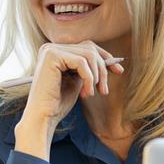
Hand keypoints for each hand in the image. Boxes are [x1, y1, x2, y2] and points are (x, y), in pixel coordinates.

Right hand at [14, 41, 124, 159]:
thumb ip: (87, 68)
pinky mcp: (52, 56)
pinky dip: (89, 78)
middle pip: (89, 48)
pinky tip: (86, 93)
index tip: (119, 70)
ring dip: (96, 76)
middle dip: (102, 69)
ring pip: (88, 54)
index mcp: (56, 52)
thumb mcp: (77, 81)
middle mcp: (51, 47)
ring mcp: (50, 50)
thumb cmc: (58, 104)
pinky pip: (82, 62)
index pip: (86, 46)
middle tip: (104, 90)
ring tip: (93, 93)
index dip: (105, 57)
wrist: (43, 118)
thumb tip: (109, 59)